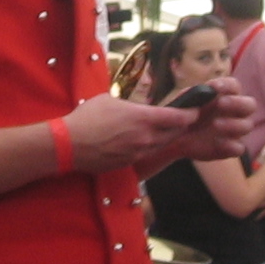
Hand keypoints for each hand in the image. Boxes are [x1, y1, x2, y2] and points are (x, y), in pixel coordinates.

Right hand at [63, 93, 208, 171]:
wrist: (70, 144)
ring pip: (161, 145)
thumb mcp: (110, 100)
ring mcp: (138, 152)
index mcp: (143, 118)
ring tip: (166, 130)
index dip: (190, 114)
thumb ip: (129, 105)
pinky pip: (146, 154)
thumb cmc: (87, 118)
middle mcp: (146, 137)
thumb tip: (134, 107)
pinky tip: (144, 141)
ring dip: (166, 138)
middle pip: (174, 134)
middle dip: (182, 127)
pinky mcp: (129, 163)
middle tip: (185, 120)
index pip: (177, 117)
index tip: (195, 110)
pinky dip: (150, 147)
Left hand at [168, 78, 259, 162]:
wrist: (175, 139)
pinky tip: (218, 143)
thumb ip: (188, 100)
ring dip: (233, 124)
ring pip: (247, 126)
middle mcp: (234, 112)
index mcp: (224, 95)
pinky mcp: (230, 148)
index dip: (227, 85)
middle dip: (237, 103)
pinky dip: (231, 146)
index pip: (234, 86)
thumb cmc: (182, 116)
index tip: (215, 87)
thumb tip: (199, 99)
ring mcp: (234, 131)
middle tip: (220, 103)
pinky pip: (239, 148)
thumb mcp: (180, 105)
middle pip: (250, 104)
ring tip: (215, 124)